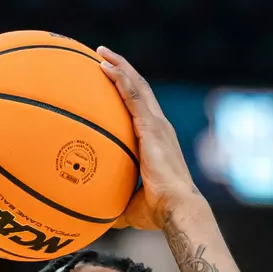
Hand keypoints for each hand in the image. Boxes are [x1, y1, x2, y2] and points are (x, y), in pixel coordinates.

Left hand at [97, 46, 199, 229]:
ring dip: (119, 66)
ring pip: (137, 86)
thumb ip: (114, 205)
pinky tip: (104, 67)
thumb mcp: (131, 208)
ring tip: (100, 53)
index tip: (114, 83)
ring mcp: (157, 125)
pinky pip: (132, 96)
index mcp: (158, 142)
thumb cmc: (158, 212)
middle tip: (103, 58)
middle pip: (140, 90)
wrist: (176, 208)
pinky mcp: (152, 127)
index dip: (129, 94)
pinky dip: (119, 79)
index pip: (143, 111)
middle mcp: (160, 128)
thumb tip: (96, 217)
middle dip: (123, 71)